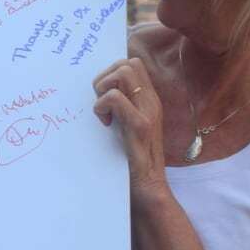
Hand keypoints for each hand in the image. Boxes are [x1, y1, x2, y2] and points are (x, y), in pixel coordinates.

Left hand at [93, 57, 166, 194]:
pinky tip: (104, 124)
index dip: (111, 72)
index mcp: (148, 100)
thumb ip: (120, 108)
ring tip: (102, 111)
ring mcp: (148, 112)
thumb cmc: (132, 159)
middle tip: (100, 102)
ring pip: (124, 72)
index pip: (132, 64)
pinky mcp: (140, 126)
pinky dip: (101, 106)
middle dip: (106, 76)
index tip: (103, 96)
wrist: (149, 187)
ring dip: (104, 88)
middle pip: (128, 62)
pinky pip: (115, 98)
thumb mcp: (127, 126)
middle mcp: (151, 101)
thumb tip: (98, 92)